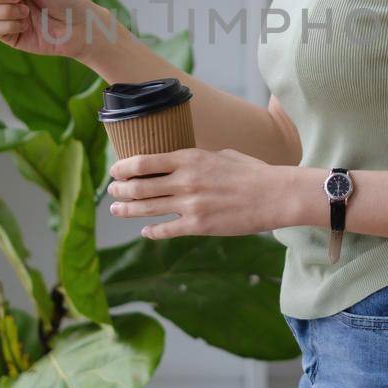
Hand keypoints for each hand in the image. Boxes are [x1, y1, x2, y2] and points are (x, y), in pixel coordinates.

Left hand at [106, 148, 282, 238]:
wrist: (275, 195)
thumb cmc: (252, 172)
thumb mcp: (222, 155)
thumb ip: (198, 159)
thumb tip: (184, 163)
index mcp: (190, 158)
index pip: (144, 162)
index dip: (124, 167)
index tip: (115, 170)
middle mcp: (185, 180)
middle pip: (139, 186)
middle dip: (120, 189)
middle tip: (112, 191)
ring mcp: (190, 204)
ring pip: (147, 208)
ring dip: (127, 210)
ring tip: (117, 210)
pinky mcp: (199, 225)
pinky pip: (166, 230)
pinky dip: (151, 231)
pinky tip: (145, 231)